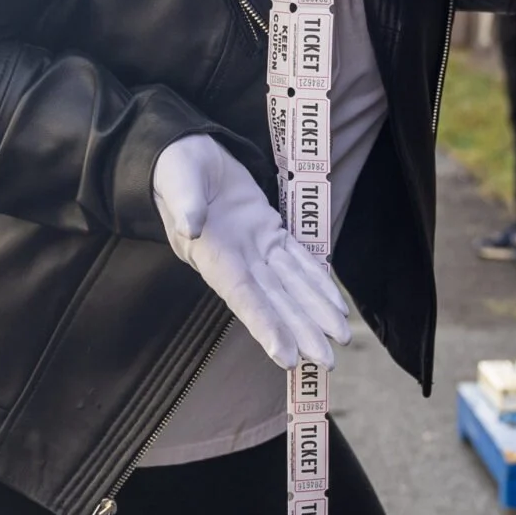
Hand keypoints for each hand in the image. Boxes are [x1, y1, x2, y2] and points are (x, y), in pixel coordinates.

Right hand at [152, 134, 350, 369]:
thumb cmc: (176, 168)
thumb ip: (184, 204)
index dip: (264, 325)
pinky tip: (336, 306)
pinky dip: (318, 283)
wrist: (185, 153)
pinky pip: (298, 262)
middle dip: (300, 330)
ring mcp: (254, 248)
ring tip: (340, 339)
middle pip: (273, 301)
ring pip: (290, 286)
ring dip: (315, 313)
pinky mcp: (269, 232)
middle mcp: (235, 260)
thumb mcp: (178, 179)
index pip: (241, 295)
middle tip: (327, 361)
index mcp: (211, 253)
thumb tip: (192, 227)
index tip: (285, 355)